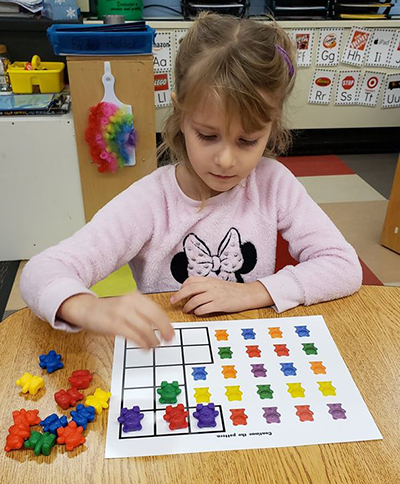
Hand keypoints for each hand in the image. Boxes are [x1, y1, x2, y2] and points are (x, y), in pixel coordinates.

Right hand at [57, 291, 173, 348]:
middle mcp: (130, 302)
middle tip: (167, 340)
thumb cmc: (109, 310)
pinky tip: (144, 347)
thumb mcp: (128, 305)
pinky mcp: (114, 325)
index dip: (167, 324)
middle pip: (155, 318)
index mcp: (136, 297)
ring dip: (152, 340)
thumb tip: (162, 327)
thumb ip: (143, 313)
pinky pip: (134, 336)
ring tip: (154, 345)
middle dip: (164, 331)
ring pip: (145, 329)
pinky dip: (142, 343)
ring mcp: (122, 313)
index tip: (171, 333)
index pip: (158, 310)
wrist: (86, 309)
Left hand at [170, 277, 273, 315]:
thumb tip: (191, 292)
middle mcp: (211, 286)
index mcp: (209, 280)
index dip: (182, 287)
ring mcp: (215, 295)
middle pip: (189, 289)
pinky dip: (198, 312)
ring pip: (195, 300)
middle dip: (178, 296)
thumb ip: (205, 286)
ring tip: (186, 310)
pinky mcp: (219, 304)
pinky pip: (204, 308)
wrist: (246, 294)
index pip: (191, 280)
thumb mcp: (217, 284)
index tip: (178, 292)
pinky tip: (197, 313)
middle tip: (172, 301)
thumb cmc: (232, 290)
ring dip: (188, 306)